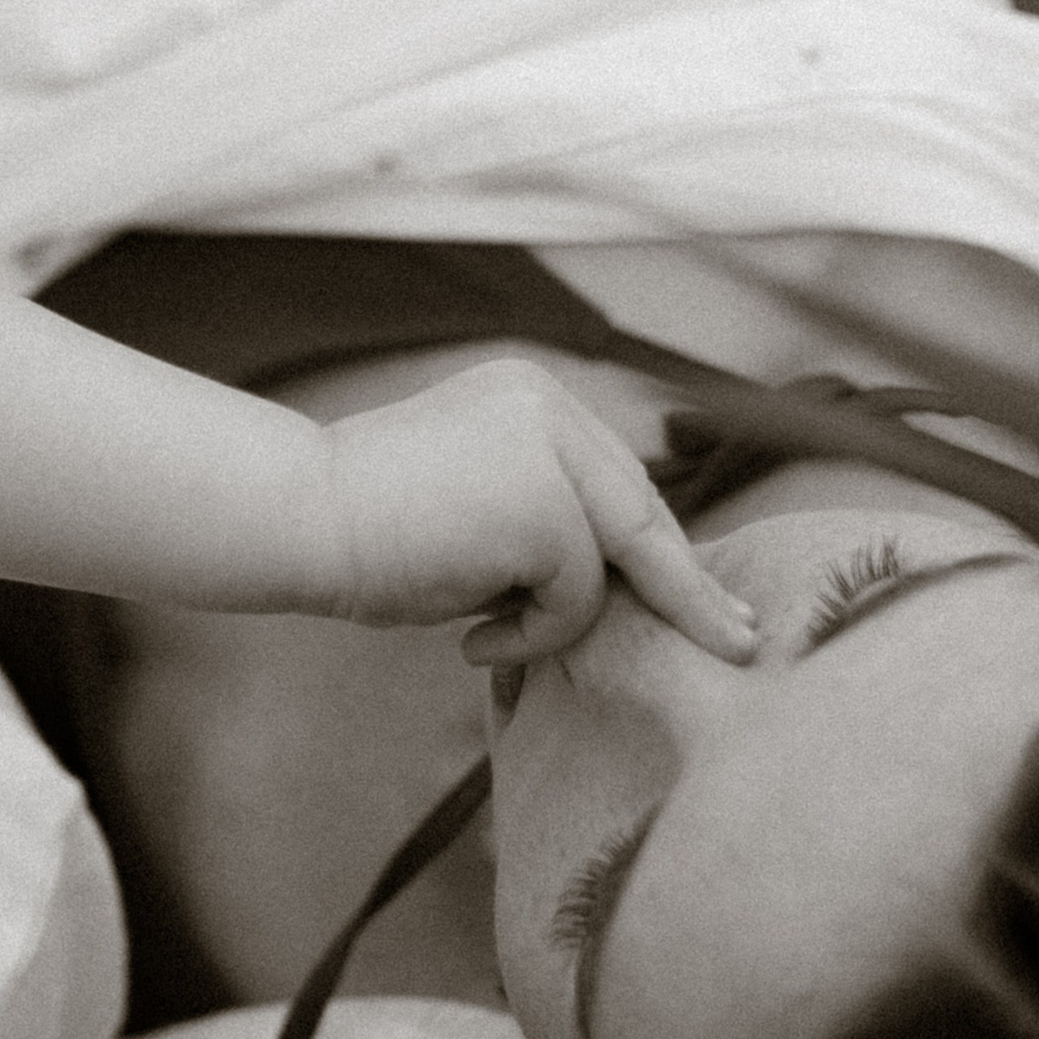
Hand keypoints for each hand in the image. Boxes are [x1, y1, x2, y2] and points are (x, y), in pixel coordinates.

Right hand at [313, 358, 756, 662]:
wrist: (297, 517)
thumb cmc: (361, 533)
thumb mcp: (471, 509)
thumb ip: (539, 523)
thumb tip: (619, 585)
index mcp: (529, 398)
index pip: (615, 479)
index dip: (659, 545)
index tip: (711, 595)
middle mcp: (550, 405)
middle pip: (640, 511)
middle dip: (687, 587)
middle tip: (741, 640)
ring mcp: (550, 449)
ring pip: (608, 561)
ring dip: (553, 618)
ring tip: (479, 635)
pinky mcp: (546, 504)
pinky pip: (577, 595)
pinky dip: (534, 632)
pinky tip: (471, 638)